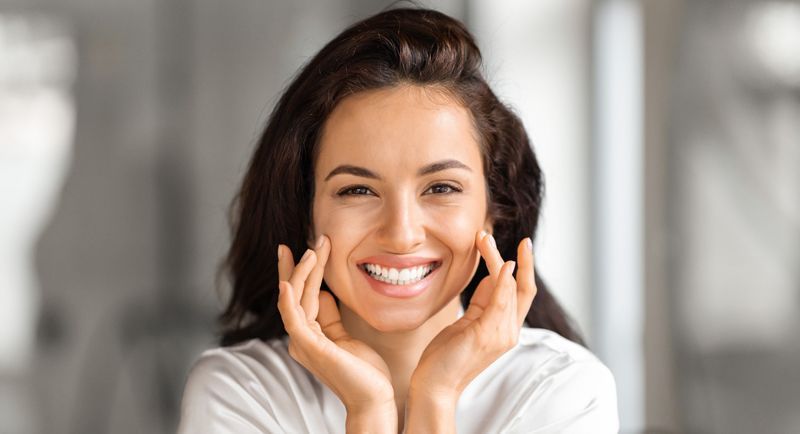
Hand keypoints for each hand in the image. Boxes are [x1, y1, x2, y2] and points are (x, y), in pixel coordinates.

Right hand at [276, 236, 395, 419]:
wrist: (374, 398)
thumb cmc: (364, 370)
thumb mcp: (346, 335)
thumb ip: (331, 316)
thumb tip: (323, 293)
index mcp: (308, 334)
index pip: (300, 296)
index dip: (300, 271)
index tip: (305, 247)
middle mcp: (300, 338)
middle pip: (295, 294)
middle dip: (299, 265)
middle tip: (308, 240)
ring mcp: (302, 343)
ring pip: (295, 300)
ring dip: (302, 273)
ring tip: (313, 250)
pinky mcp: (309, 348)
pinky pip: (294, 319)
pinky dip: (289, 300)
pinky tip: (289, 282)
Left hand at [409, 231, 536, 400]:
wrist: (434, 386)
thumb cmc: (446, 356)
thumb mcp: (467, 322)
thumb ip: (482, 303)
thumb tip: (492, 276)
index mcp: (505, 329)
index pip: (522, 293)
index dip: (525, 269)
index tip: (521, 246)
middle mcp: (509, 332)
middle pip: (524, 289)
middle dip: (525, 261)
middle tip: (517, 239)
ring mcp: (500, 335)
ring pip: (510, 288)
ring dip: (498, 258)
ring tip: (484, 238)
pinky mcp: (487, 334)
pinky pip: (501, 301)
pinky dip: (503, 280)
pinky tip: (501, 263)